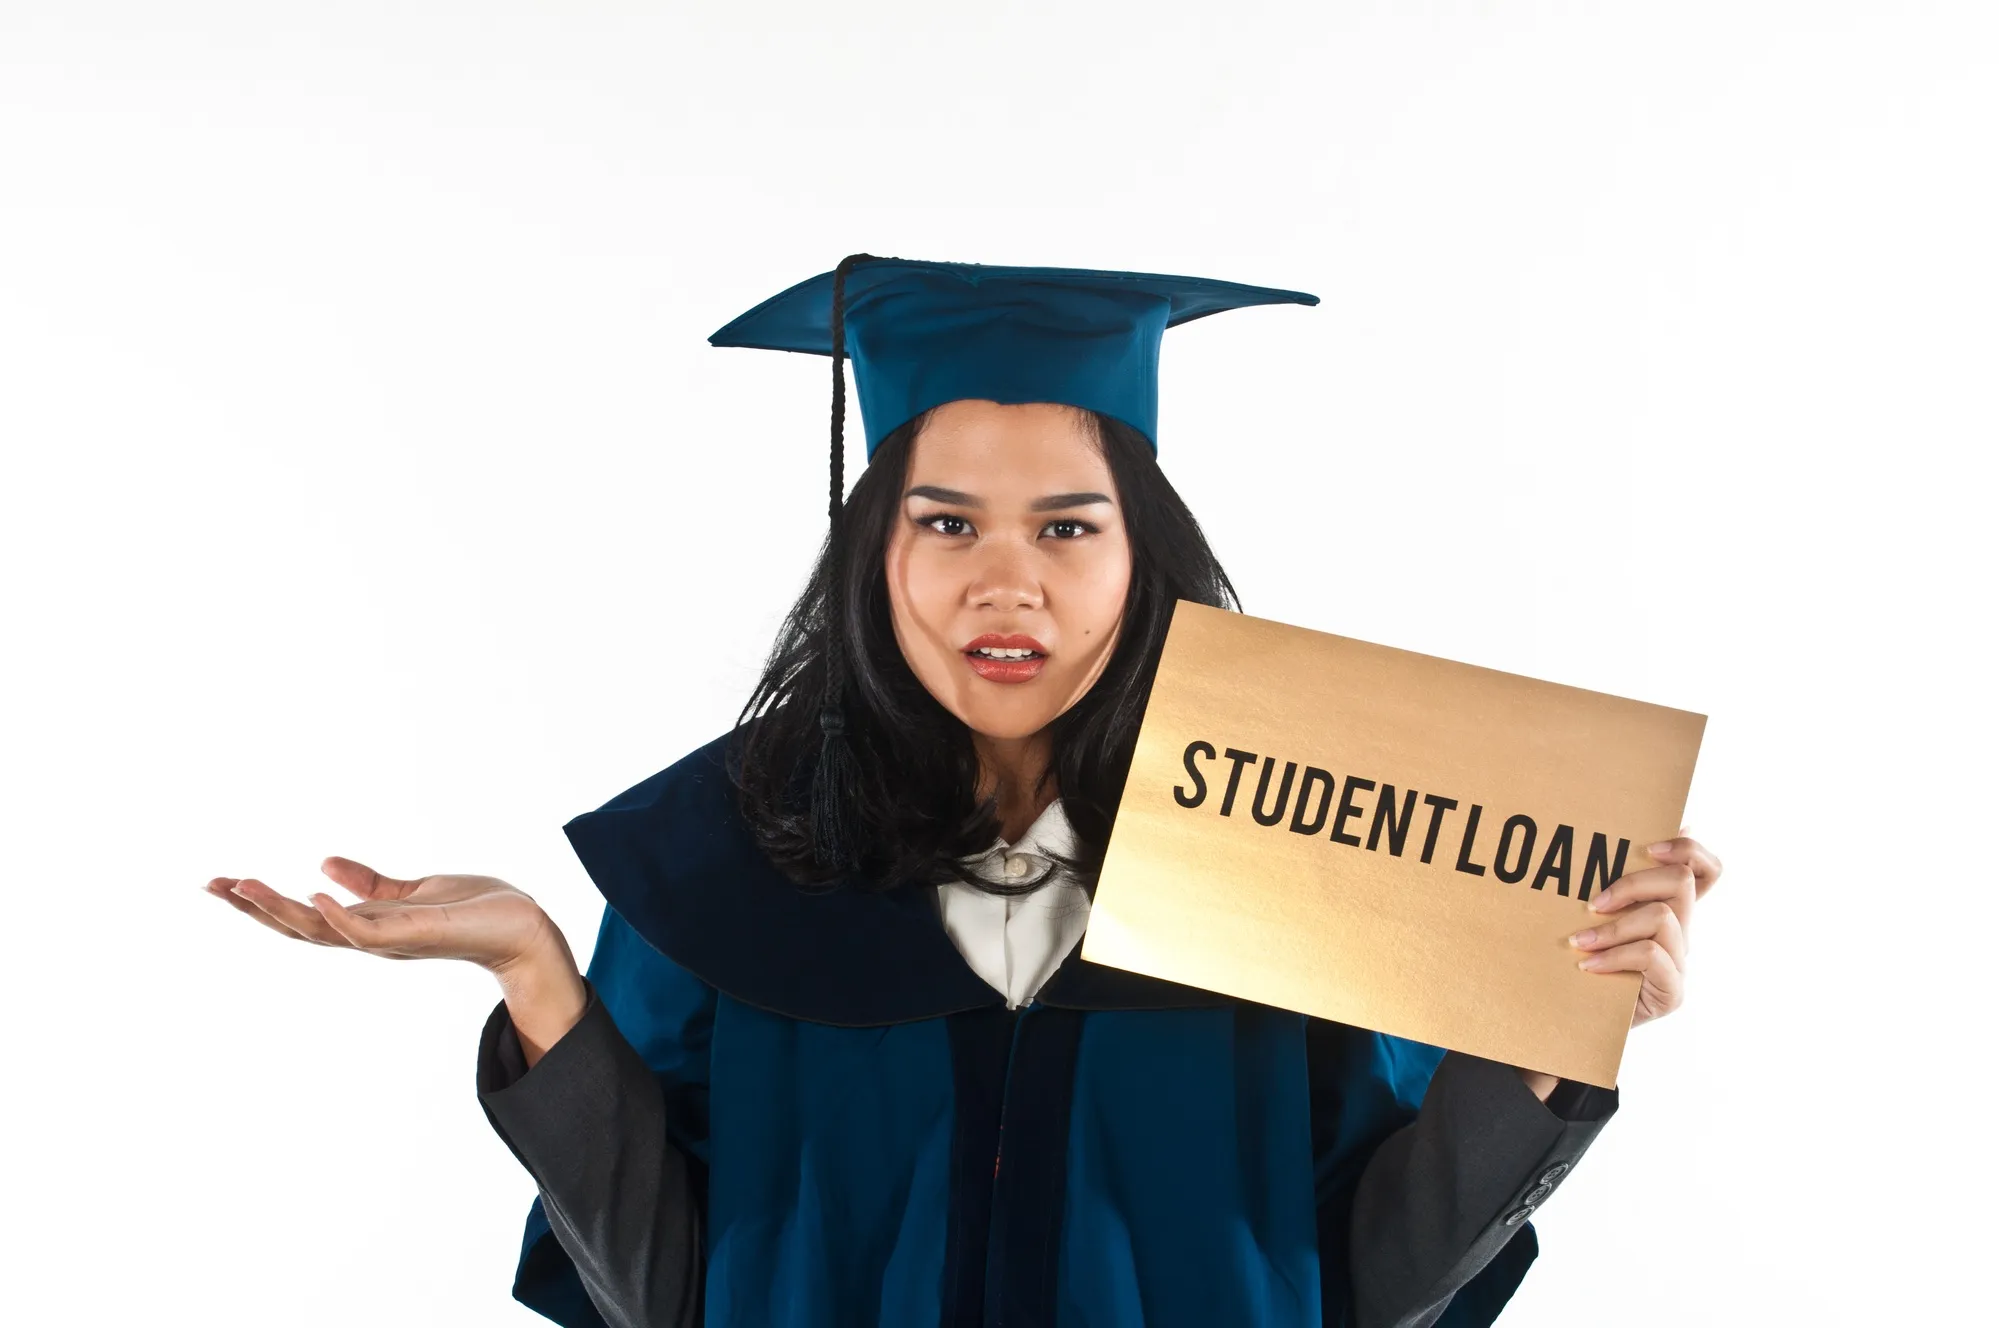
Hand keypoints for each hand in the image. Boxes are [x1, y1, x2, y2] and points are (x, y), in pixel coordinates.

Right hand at [204, 856, 559, 975]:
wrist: (522, 926)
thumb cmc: (473, 911)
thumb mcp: (412, 891)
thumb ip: (370, 884)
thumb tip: (322, 863)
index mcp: (365, 925)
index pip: (301, 916)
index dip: (261, 903)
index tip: (220, 882)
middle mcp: (369, 938)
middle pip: (298, 928)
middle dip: (253, 908)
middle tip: (212, 884)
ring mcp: (389, 940)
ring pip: (322, 930)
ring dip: (281, 909)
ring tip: (244, 885)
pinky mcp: (415, 934)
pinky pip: (367, 931)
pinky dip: (340, 915)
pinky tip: (314, 894)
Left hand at [1568, 830, 1722, 1026]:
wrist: (1583, 1022)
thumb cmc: (1589, 963)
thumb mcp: (1598, 919)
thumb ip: (1612, 887)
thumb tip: (1621, 847)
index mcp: (1671, 911)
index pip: (1707, 871)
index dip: (1688, 850)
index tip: (1648, 847)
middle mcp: (1683, 933)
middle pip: (1682, 881)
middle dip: (1632, 883)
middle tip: (1594, 903)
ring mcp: (1680, 962)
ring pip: (1663, 916)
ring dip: (1615, 926)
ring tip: (1580, 942)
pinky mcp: (1672, 991)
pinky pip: (1650, 954)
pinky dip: (1614, 955)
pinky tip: (1587, 965)